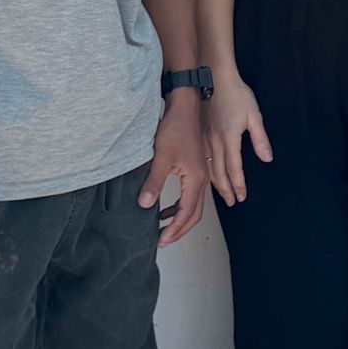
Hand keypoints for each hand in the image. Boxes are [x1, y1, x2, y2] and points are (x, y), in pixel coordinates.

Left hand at [144, 93, 208, 244]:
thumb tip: (145, 205)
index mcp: (196, 179)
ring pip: (194, 206)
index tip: (161, 240)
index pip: (186, 213)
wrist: (185, 107)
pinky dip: (179, 207)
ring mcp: (201, 174)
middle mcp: (202, 180)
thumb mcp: (161, 157)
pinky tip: (164, 209)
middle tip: (163, 241)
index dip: (174, 229)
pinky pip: (190, 196)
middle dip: (179, 230)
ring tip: (163, 228)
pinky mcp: (195, 169)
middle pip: (195, 214)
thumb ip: (154, 182)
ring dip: (180, 219)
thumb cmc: (175, 128)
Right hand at [204, 74, 271, 203]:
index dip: (238, 184)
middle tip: (232, 202)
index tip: (241, 197)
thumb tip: (267, 159)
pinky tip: (208, 175)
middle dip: (226, 189)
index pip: (234, 168)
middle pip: (219, 173)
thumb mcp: (254, 115)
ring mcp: (204, 138)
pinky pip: (202, 158)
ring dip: (216, 183)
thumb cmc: (235, 93)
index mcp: (229, 138)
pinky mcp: (200, 134)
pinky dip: (206, 171)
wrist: (214, 77)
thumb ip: (260, 139)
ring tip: (222, 194)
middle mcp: (214, 142)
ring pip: (208, 167)